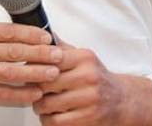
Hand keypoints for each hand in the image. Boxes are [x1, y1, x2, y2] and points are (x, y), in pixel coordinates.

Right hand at [0, 22, 62, 113]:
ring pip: (12, 72)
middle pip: (14, 51)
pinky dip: (22, 93)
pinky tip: (35, 92)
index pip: (8, 31)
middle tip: (58, 55)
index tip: (47, 38)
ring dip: (36, 73)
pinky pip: (4, 93)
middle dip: (40, 53)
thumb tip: (20, 36)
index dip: (31, 35)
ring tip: (53, 73)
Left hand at [33, 37, 151, 125]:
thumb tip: (39, 35)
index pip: (49, 59)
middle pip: (44, 83)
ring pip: (47, 104)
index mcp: (84, 58)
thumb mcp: (83, 57)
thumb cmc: (97, 77)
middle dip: (33, 89)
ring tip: (40, 104)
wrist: (122, 99)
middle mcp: (88, 76)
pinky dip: (48, 120)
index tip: (29, 72)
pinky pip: (57, 122)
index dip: (34, 67)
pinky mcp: (89, 118)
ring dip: (38, 106)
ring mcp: (89, 99)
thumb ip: (61, 48)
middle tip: (31, 90)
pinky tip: (50, 116)